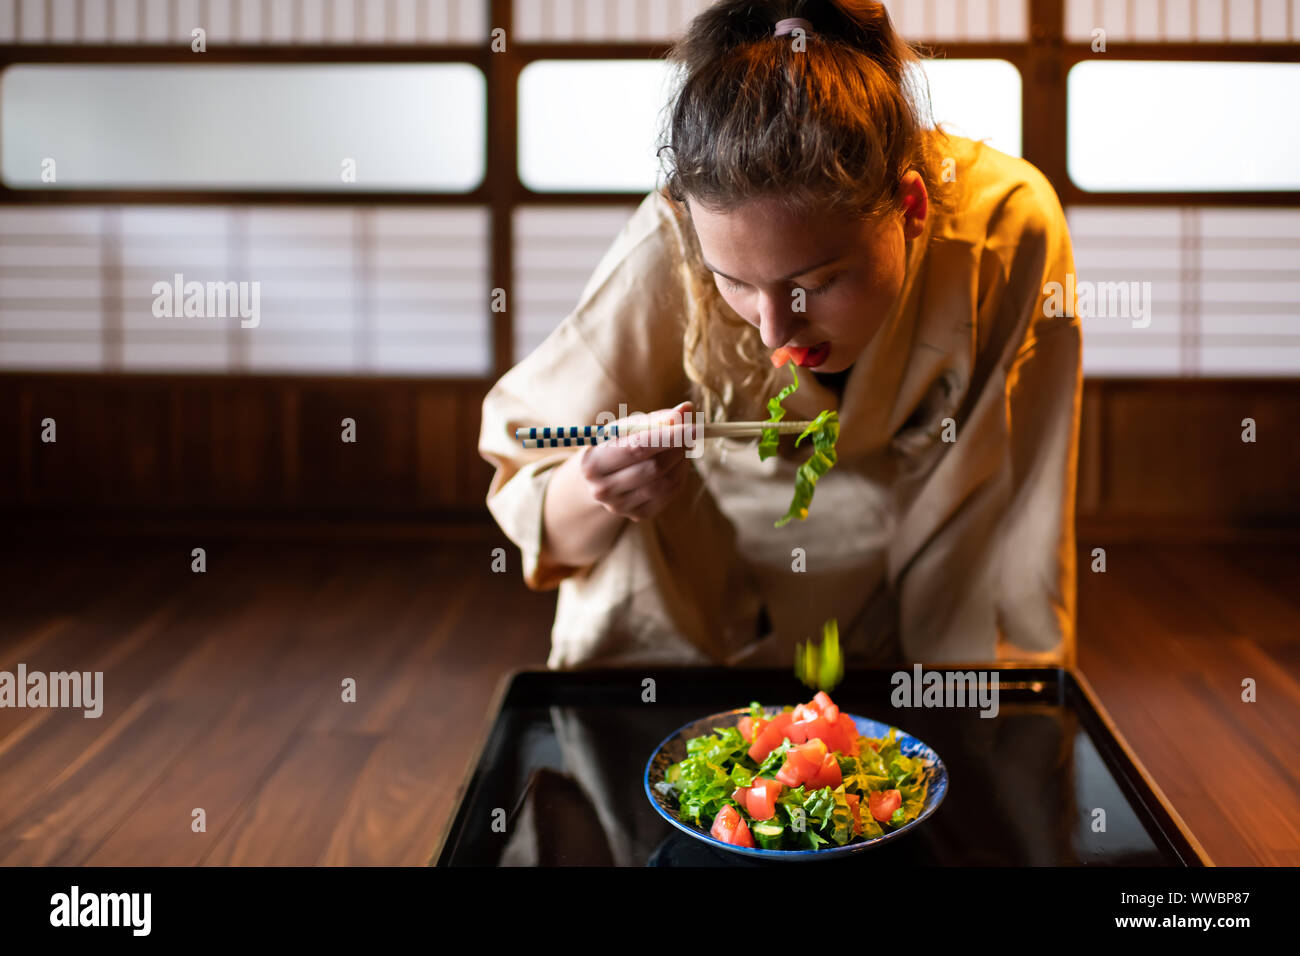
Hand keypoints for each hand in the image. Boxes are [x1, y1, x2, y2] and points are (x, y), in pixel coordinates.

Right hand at [577, 401, 695, 521]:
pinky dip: (679, 475)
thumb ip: (656, 418)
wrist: (602, 478)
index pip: (637, 448)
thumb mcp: (627, 428)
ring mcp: (620, 506)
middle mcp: (603, 489)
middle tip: (689, 434)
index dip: (668, 436)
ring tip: (682, 447)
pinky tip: (677, 464)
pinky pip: (669, 494)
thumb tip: (686, 409)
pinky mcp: (638, 514)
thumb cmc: (616, 445)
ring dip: (681, 462)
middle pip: (654, 468)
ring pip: (665, 482)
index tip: (693, 427)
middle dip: (677, 448)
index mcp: (593, 463)